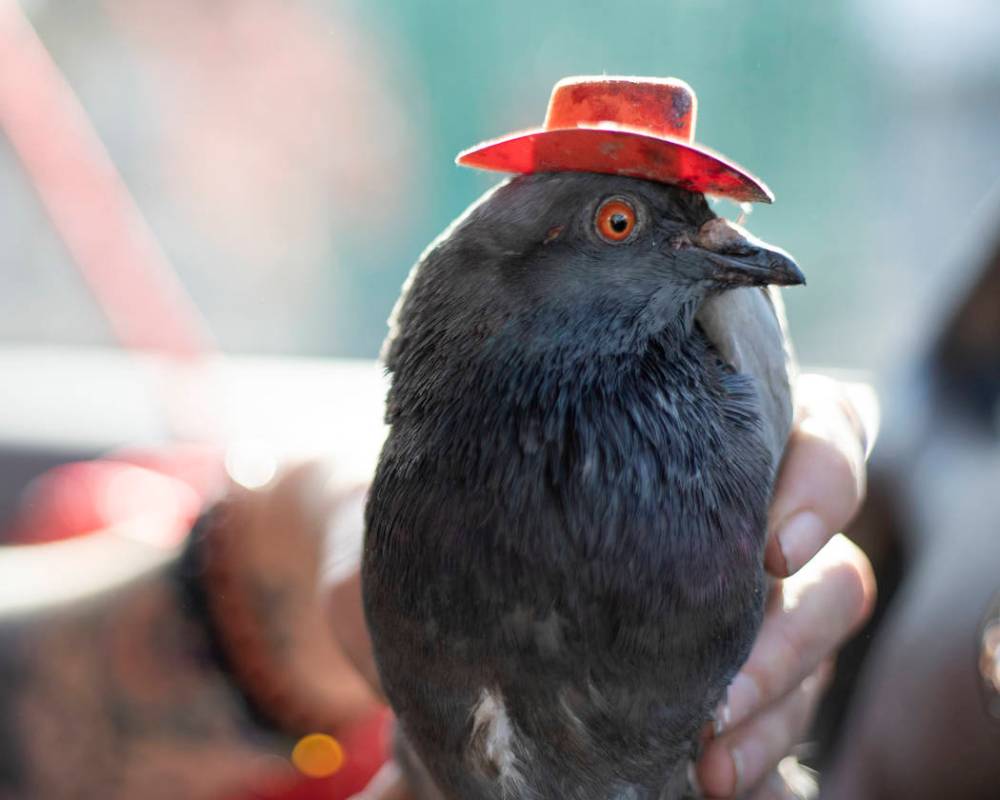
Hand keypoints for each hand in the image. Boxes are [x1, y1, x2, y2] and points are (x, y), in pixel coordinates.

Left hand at [329, 374, 878, 799]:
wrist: (396, 572)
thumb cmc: (427, 513)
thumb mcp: (429, 505)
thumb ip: (438, 547)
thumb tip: (428, 643)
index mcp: (697, 429)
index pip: (821, 423)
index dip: (823, 475)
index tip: (771, 546)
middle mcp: (738, 510)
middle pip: (837, 558)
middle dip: (799, 629)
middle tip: (723, 695)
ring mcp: (739, 596)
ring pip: (820, 642)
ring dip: (784, 703)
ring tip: (708, 760)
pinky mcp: (727, 666)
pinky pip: (783, 708)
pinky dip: (761, 745)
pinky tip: (704, 775)